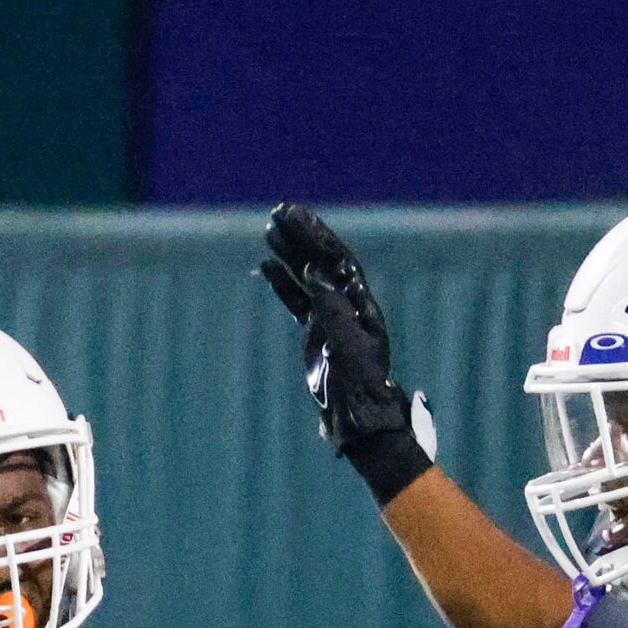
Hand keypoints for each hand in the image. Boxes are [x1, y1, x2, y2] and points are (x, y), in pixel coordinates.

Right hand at [259, 202, 435, 503]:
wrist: (359, 417)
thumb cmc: (360, 386)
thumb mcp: (347, 347)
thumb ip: (332, 308)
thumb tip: (315, 273)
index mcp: (359, 304)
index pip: (338, 262)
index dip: (318, 239)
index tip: (297, 220)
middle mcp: (346, 304)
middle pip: (322, 261)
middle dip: (302, 236)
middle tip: (280, 210)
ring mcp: (330, 317)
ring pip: (307, 277)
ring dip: (290, 252)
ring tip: (270, 228)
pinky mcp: (316, 332)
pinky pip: (297, 300)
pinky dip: (282, 282)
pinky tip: (267, 265)